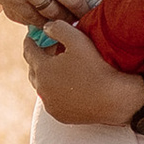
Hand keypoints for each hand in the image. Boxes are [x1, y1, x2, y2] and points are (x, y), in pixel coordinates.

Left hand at [24, 33, 143, 128]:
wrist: (114, 99)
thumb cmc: (96, 67)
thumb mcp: (77, 39)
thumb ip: (58, 28)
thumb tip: (45, 28)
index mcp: (43, 69)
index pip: (29, 50)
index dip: (31, 40)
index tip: (33, 35)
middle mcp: (42, 89)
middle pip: (33, 69)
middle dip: (38, 57)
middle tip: (49, 48)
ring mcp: (50, 104)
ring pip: (41, 86)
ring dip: (46, 75)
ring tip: (58, 66)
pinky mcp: (59, 116)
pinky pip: (51, 100)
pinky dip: (54, 91)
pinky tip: (65, 84)